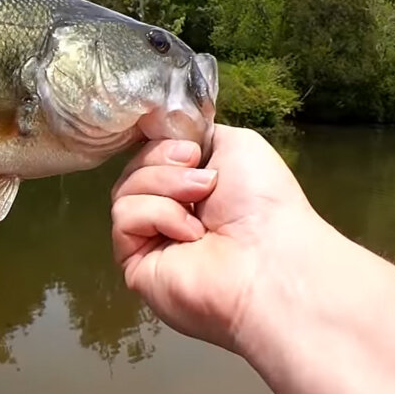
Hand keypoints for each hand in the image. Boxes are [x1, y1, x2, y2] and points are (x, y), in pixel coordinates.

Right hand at [108, 124, 321, 351]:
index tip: (188, 144)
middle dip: (164, 162)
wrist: (269, 258)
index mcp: (192, 186)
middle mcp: (168, 211)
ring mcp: (149, 238)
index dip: (160, 143)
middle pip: (134, 168)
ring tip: (200, 201)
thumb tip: (161, 131)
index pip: (151, 153)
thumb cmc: (263, 203)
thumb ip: (195, 133)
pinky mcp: (134, 262)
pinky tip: (190, 233)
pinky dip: (158, 215)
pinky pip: (125, 217)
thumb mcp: (237, 144)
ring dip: (165, 186)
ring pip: (125, 189)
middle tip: (203, 179)